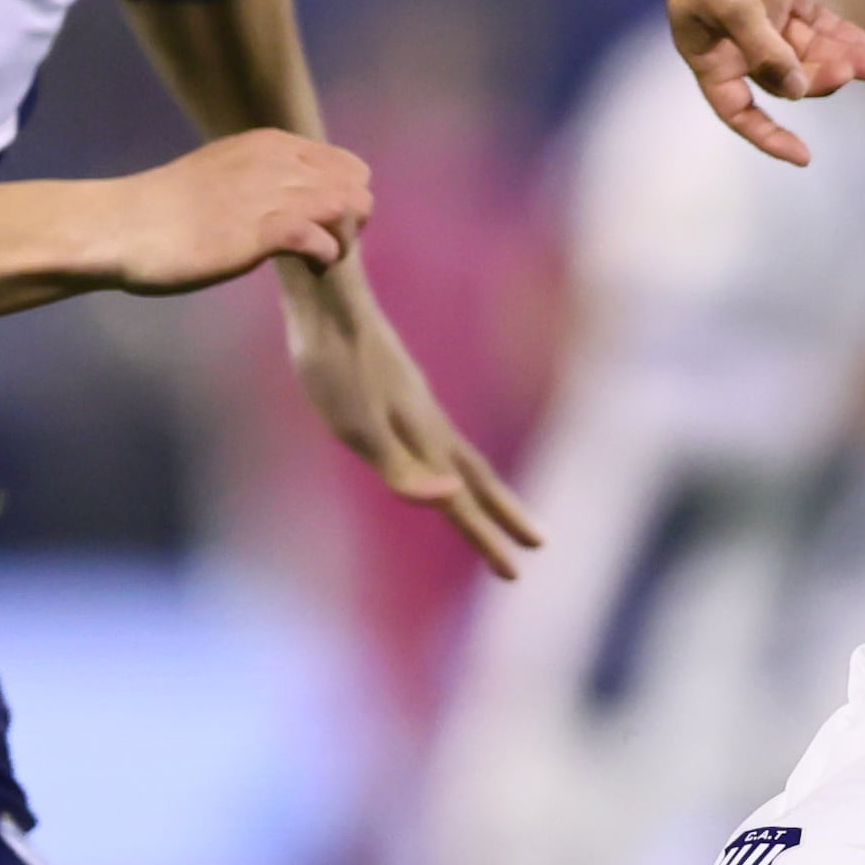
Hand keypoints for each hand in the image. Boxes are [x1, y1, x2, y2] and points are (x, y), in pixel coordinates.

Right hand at [96, 132, 370, 293]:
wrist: (124, 226)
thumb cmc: (164, 208)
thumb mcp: (221, 173)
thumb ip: (257, 177)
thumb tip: (281, 197)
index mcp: (271, 143)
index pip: (346, 163)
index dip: (344, 197)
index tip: (321, 224)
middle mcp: (280, 160)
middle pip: (357, 185)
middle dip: (351, 220)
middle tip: (324, 245)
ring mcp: (274, 193)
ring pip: (349, 209)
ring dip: (343, 241)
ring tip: (317, 261)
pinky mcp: (266, 230)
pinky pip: (325, 242)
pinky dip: (325, 258)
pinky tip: (306, 269)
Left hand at [278, 258, 542, 579]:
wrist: (327, 291)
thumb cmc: (333, 360)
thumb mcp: (355, 425)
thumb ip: (400, 467)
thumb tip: (448, 499)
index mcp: (422, 436)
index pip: (461, 500)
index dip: (487, 537)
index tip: (517, 573)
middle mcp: (428, 420)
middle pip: (476, 477)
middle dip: (504, 515)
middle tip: (538, 545)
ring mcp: (416, 401)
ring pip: (461, 454)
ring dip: (484, 486)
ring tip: (497, 506)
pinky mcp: (398, 386)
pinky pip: (440, 435)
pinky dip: (454, 459)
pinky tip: (440, 454)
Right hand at [660, 0, 864, 165]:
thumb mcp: (734, 7)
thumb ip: (765, 51)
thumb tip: (796, 91)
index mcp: (711, 56)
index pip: (738, 110)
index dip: (769, 135)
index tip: (804, 156)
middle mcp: (735, 45)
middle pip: (786, 79)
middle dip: (823, 78)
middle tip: (858, 70)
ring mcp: (760, 21)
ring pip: (806, 53)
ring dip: (840, 59)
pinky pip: (815, 26)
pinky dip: (840, 35)